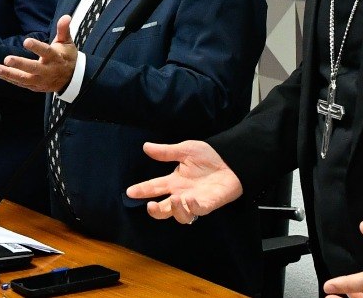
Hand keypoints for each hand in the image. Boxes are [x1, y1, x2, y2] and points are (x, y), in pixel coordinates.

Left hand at [0, 15, 76, 92]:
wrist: (71, 79)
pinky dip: (10, 79)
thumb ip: (63, 30)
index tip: (26, 41)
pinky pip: (20, 83)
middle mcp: (47, 70)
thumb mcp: (67, 42)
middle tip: (7, 59)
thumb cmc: (67, 57)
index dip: (37, 47)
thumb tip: (65, 16)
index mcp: (55, 57)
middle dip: (20, 64)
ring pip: (24, 79)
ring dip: (9, 74)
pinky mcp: (35, 87)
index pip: (46, 52)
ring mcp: (40, 80)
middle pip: (33, 68)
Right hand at [125, 140, 243, 223]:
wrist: (232, 160)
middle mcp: (182, 193)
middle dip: (155, 211)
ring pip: (180, 215)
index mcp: (175, 181)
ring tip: (176, 199)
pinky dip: (193, 207)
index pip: (155, 187)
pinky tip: (190, 199)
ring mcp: (195, 200)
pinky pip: (199, 211)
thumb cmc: (209, 157)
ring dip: (175, 210)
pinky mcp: (209, 203)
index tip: (130, 192)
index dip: (142, 190)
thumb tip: (146, 147)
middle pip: (164, 209)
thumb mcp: (186, 150)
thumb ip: (166, 152)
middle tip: (150, 205)